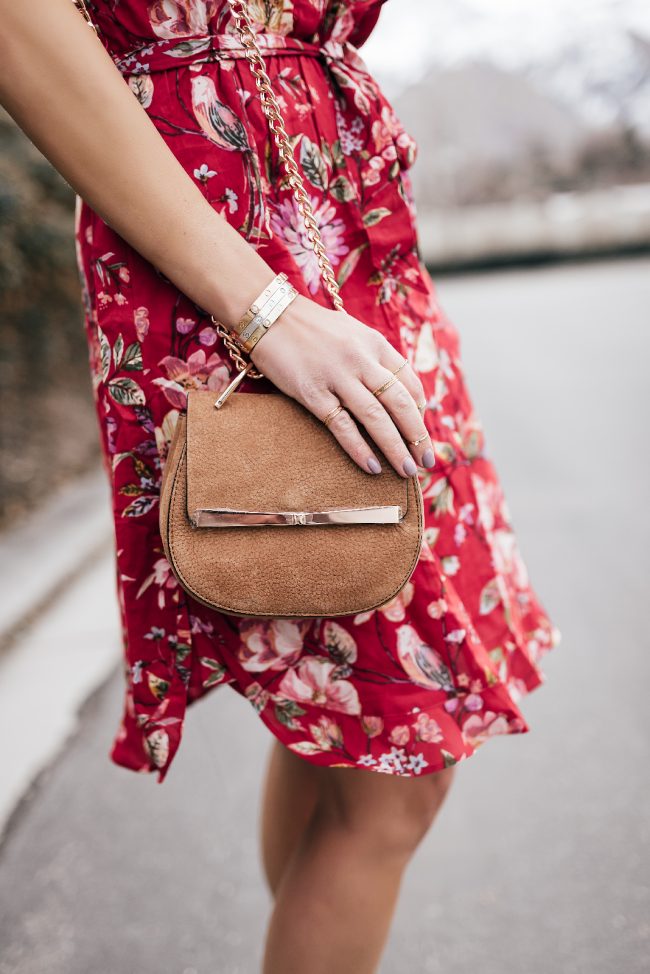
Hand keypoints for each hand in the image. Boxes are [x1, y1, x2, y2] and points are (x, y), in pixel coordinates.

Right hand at [249, 294, 434, 477]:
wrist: (269, 316)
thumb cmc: (311, 328)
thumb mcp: (352, 333)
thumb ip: (374, 357)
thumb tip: (396, 388)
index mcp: (376, 344)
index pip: (410, 382)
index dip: (420, 412)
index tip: (421, 434)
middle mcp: (361, 359)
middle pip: (400, 403)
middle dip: (418, 436)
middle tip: (426, 462)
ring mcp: (337, 376)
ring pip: (376, 417)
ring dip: (395, 448)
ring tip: (407, 471)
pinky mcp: (312, 392)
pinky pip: (341, 425)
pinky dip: (359, 448)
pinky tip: (372, 467)